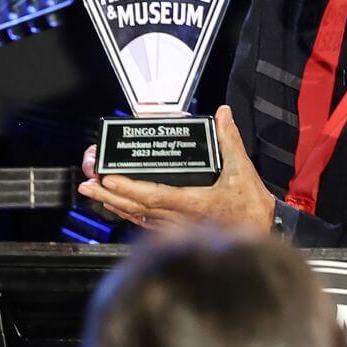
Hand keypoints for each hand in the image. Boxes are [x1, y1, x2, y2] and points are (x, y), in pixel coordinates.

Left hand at [77, 105, 275, 232]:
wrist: (260, 233)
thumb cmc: (250, 206)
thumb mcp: (241, 170)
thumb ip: (229, 140)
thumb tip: (223, 113)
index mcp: (192, 203)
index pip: (152, 195)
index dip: (127, 188)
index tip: (107, 178)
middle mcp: (179, 219)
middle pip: (136, 208)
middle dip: (108, 196)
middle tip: (87, 184)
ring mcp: (176, 227)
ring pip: (137, 217)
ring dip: (113, 205)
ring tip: (93, 192)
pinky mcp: (177, 231)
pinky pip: (146, 223)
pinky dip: (128, 214)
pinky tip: (118, 206)